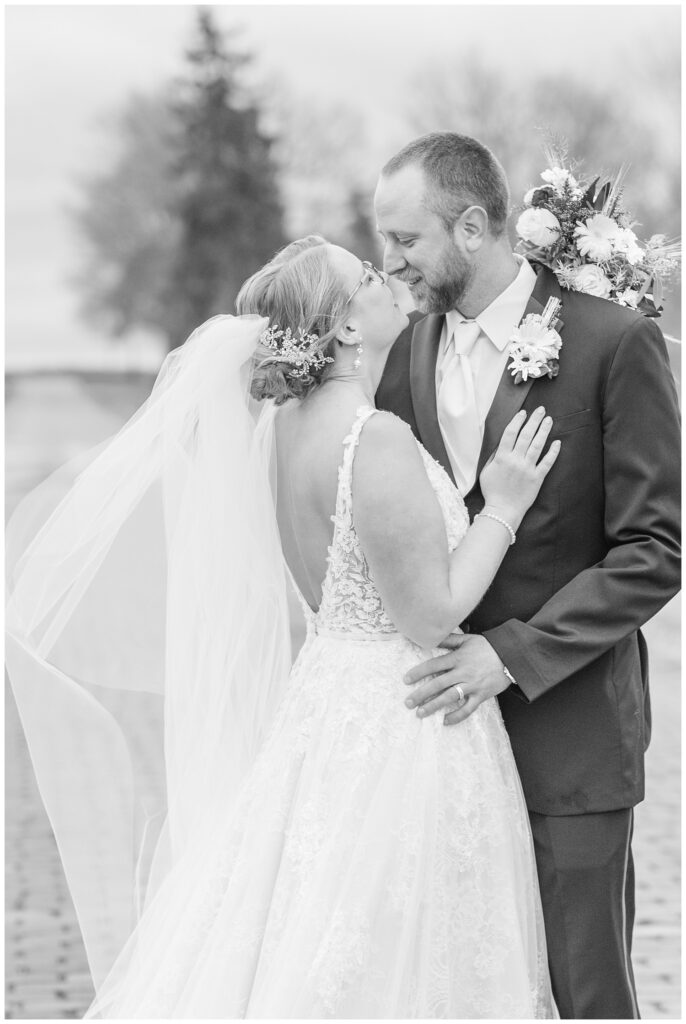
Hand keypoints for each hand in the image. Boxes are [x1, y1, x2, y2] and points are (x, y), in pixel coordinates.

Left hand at [403, 634, 509, 725]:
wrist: (511, 656)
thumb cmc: (487, 647)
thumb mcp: (467, 639)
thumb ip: (449, 640)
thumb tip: (431, 637)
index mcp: (458, 658)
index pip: (433, 665)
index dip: (418, 672)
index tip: (406, 680)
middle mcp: (463, 672)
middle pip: (438, 684)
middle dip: (421, 694)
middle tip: (408, 702)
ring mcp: (472, 685)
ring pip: (450, 697)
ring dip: (434, 706)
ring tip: (420, 713)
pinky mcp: (481, 695)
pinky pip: (468, 708)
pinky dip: (457, 716)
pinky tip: (445, 721)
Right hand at [479, 407, 559, 526]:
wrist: (502, 510)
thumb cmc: (492, 491)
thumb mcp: (486, 471)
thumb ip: (494, 457)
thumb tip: (502, 444)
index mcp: (502, 458)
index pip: (510, 434)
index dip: (517, 421)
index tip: (523, 413)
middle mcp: (516, 460)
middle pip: (526, 435)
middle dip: (534, 420)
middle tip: (540, 410)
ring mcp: (528, 469)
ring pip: (538, 445)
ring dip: (544, 431)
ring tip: (548, 420)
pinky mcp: (537, 478)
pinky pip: (547, 462)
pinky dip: (553, 452)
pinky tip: (557, 442)